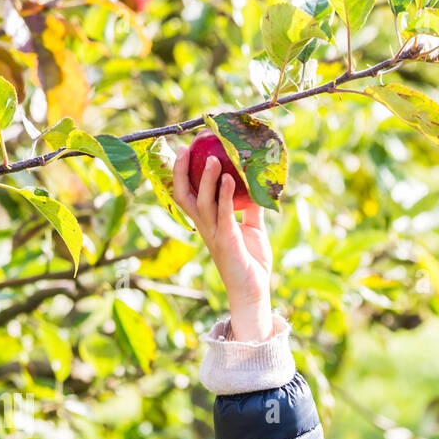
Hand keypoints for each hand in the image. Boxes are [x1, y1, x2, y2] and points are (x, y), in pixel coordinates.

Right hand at [171, 143, 272, 319]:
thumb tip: (257, 186)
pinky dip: (225, 194)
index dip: (183, 172)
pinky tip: (230, 178)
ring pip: (203, 201)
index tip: (187, 149)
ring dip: (207, 179)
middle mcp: (205, 227)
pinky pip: (224, 213)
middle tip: (188, 146)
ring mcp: (214, 234)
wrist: (254, 291)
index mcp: (208, 223)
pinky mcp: (226, 241)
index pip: (188, 194)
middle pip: (184, 195)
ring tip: (214, 158)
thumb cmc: (251, 262)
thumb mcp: (252, 229)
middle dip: (181, 171)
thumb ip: (251, 208)